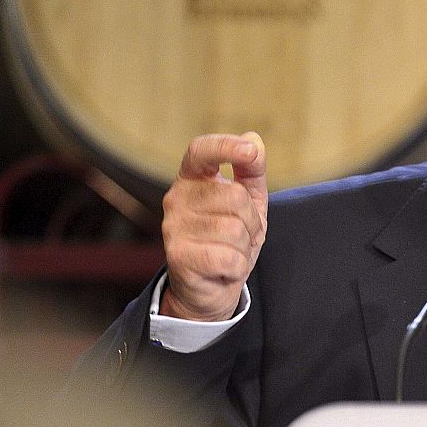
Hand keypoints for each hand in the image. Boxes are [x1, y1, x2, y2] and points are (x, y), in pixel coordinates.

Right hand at [159, 132, 268, 321]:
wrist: (210, 288)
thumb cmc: (229, 240)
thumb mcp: (248, 203)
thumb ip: (251, 172)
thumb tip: (254, 138)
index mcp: (192, 179)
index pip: (201, 151)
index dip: (225, 146)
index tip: (250, 150)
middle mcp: (176, 198)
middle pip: (234, 196)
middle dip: (251, 221)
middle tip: (240, 236)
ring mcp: (173, 226)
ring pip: (234, 229)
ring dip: (244, 246)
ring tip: (229, 251)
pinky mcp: (177, 255)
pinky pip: (228, 256)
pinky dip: (237, 267)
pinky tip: (224, 269)